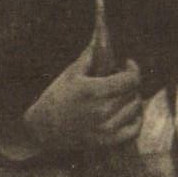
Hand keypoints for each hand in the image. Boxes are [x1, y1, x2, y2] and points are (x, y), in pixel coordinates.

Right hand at [23, 42, 142, 152]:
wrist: (42, 129)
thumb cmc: (56, 98)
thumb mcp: (71, 73)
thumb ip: (90, 55)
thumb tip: (101, 34)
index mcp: (95, 91)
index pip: (131, 79)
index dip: (133, 69)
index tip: (127, 64)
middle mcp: (104, 111)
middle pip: (134, 93)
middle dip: (129, 82)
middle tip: (118, 79)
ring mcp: (107, 128)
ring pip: (135, 109)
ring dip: (131, 99)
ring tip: (119, 94)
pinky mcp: (107, 141)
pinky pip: (133, 130)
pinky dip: (134, 119)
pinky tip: (126, 112)